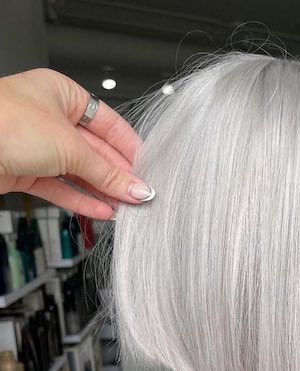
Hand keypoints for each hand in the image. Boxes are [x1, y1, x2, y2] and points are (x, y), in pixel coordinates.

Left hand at [0, 67, 154, 219]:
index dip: (131, 149)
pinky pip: (62, 187)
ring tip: (126, 208)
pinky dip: (82, 200)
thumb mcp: (71, 147)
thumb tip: (137, 188)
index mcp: (63, 94)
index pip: (109, 124)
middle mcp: (50, 118)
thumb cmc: (3, 122)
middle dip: (118, 176)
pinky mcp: (26, 171)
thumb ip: (108, 172)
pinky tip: (102, 211)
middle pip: (96, 152)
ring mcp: (37, 146)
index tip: (148, 171)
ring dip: (103, 191)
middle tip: (140, 195)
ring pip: (79, 172)